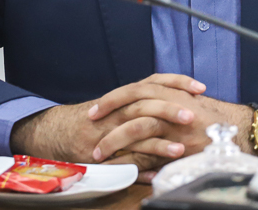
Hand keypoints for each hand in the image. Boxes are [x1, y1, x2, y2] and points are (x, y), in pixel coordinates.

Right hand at [10, 74, 205, 182]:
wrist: (57, 131)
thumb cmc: (95, 117)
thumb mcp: (120, 103)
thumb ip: (145, 99)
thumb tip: (179, 98)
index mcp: (125, 96)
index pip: (153, 82)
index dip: (176, 82)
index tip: (199, 87)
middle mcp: (117, 110)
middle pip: (144, 105)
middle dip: (169, 110)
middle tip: (191, 116)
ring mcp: (108, 132)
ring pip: (134, 134)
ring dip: (158, 144)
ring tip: (179, 150)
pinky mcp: (101, 155)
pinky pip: (122, 164)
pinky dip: (140, 171)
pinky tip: (156, 176)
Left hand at [90, 94, 257, 164]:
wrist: (240, 130)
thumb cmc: (212, 119)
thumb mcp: (187, 103)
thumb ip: (165, 104)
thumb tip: (142, 111)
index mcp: (172, 91)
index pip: (137, 87)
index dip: (114, 97)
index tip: (97, 108)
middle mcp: (173, 103)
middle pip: (133, 102)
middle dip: (109, 114)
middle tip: (91, 124)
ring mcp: (177, 124)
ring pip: (139, 127)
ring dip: (116, 141)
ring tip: (101, 154)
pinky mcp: (183, 144)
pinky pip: (154, 154)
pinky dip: (139, 164)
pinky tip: (125, 172)